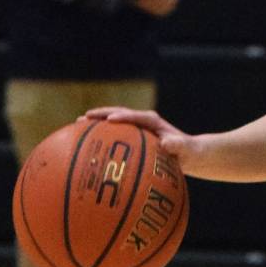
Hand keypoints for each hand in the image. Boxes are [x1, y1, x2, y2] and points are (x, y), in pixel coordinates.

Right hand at [81, 107, 199, 169]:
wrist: (189, 153)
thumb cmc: (188, 151)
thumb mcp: (186, 148)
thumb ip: (178, 145)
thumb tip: (167, 144)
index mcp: (153, 121)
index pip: (136, 116)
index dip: (122, 117)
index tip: (109, 121)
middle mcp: (142, 121)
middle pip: (118, 114)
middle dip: (101, 115)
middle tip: (83, 118)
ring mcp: (135, 128)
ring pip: (112, 122)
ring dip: (96, 123)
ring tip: (76, 127)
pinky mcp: (131, 137)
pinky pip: (113, 136)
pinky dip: (100, 138)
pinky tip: (85, 148)